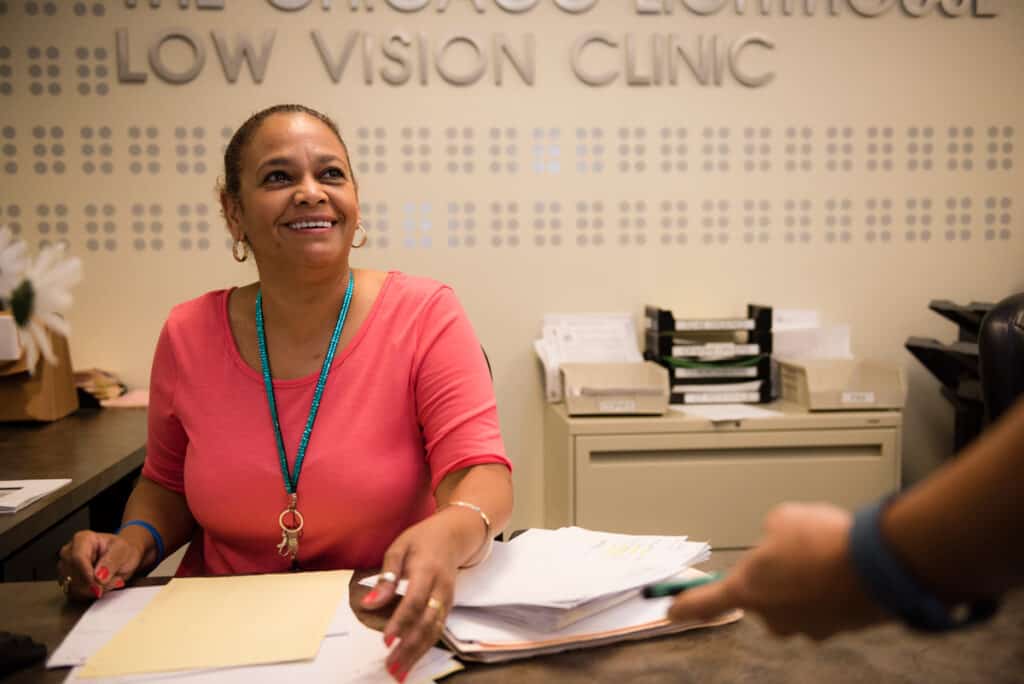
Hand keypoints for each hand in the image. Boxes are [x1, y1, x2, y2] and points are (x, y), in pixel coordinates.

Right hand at [56, 530, 143, 601]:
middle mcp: (69, 552)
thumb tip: (98, 578)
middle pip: (73, 574)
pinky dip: (90, 594)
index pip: (77, 558)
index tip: (99, 584)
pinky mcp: (67, 581)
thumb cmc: (120, 550)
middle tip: (116, 581)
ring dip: (95, 590)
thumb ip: (111, 563)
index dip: (87, 573)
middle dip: (94, 584)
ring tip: (112, 581)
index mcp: (82, 539)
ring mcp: (65, 568)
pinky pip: (74, 594)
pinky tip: (103, 587)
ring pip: (73, 587)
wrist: (121, 557)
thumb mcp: (122, 551)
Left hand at [360, 515, 460, 681]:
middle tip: (391, 665)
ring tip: (399, 671)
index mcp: (427, 570)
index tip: (386, 640)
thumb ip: (387, 576)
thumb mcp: (399, 547)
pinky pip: (437, 629)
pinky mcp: (448, 606)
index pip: (414, 600)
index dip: (400, 622)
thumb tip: (370, 603)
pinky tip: (411, 659)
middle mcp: (441, 588)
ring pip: (435, 630)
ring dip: (417, 653)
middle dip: (409, 646)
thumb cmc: (422, 540)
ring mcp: (447, 598)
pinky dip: (425, 647)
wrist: (454, 535)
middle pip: (427, 622)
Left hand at [667, 502, 886, 639]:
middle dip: (774, 576)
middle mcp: (773, 617)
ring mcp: (805, 627)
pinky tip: (839, 569)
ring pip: (795, 600)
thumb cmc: (822, 543)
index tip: (672, 611)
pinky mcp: (834, 629)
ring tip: (823, 556)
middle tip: (792, 552)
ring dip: (804, 581)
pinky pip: (822, 604)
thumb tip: (778, 537)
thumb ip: (769, 533)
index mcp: (747, 590)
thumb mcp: (781, 519)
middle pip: (761, 596)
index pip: (704, 603)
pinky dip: (827, 589)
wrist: (874, 565)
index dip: (686, 606)